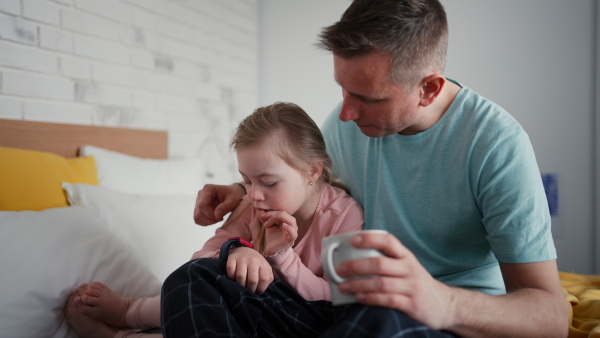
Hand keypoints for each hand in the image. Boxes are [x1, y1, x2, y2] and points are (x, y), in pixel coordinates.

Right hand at [194, 183, 245, 225]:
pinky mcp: (199, 207)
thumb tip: (216, 216)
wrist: (233, 194)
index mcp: (208, 189)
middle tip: (220, 218)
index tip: (220, 217)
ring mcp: (198, 201)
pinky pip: (198, 219)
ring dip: (208, 221)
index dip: (210, 214)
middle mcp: (201, 194)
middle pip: (198, 213)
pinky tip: (214, 219)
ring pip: (197, 217)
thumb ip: (225, 207)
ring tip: (218, 218)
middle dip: (210, 219)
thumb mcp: (233, 200)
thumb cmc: (234, 195)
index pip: (202, 205)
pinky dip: (206, 222)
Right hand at [226, 247, 273, 293]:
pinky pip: (231, 272)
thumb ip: (267, 279)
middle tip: (249, 290)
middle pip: (252, 280)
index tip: (257, 291)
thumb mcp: (265, 269)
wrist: (244, 250)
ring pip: (240, 277)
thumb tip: (260, 290)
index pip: (264, 279)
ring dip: (240, 285)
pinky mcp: (231, 259)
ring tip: (242, 286)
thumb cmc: (256, 264)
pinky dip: (231, 278)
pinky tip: (234, 278)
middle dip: (250, 289)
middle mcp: (253, 260)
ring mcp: (242, 259)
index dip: (260, 289)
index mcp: (263, 264)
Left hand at [259, 211, 297, 255]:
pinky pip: (293, 233)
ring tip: (270, 221)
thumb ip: (263, 217)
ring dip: (281, 218)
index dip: (270, 211)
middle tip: (263, 216)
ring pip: (292, 221)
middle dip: (273, 213)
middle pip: (285, 214)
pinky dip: (290, 228)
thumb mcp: (264, 225)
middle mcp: (289, 225)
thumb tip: (259, 209)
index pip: (280, 211)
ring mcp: (290, 232)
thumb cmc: (266, 237)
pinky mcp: (289, 240)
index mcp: (283, 221)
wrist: (266, 250)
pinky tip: (283, 225)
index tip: (261, 213)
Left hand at [335, 232, 455, 329]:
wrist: (444, 305)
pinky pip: (387, 300)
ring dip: (359, 284)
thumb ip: (387, 260)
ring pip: (381, 283)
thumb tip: (353, 257)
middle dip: (356, 266)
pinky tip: (358, 298)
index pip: (389, 241)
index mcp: (406, 256)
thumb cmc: (415, 283)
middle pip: (380, 264)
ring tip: (343, 286)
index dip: (370, 239)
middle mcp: (409, 269)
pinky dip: (371, 298)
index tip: (353, 240)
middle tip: (339, 269)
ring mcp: (411, 287)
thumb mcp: (406, 267)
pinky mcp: (411, 304)